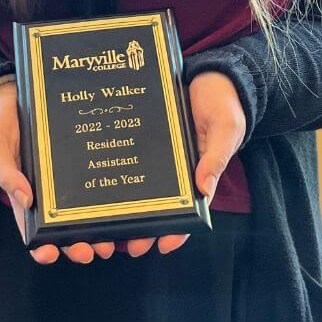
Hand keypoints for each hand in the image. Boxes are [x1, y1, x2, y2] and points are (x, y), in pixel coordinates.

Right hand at [0, 81, 114, 264]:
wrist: (16, 93)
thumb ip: (5, 174)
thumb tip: (26, 200)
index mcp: (27, 196)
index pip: (35, 230)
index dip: (44, 247)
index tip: (51, 254)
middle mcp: (53, 192)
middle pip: (69, 227)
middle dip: (81, 244)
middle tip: (92, 251)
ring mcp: (72, 178)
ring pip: (91, 211)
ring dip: (103, 229)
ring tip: (114, 239)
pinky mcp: (88, 160)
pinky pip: (103, 180)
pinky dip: (116, 196)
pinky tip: (129, 203)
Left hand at [104, 69, 247, 259]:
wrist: (211, 75)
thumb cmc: (224, 104)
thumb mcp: (226, 130)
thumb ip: (216, 157)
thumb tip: (204, 188)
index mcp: (198, 174)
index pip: (188, 211)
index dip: (176, 231)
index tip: (162, 245)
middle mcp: (175, 172)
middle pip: (157, 207)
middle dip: (141, 229)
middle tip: (122, 246)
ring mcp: (157, 158)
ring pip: (137, 189)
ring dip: (122, 209)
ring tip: (102, 228)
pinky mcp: (143, 140)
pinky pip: (127, 159)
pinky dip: (114, 173)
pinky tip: (95, 185)